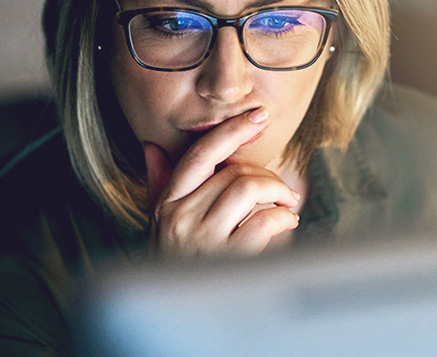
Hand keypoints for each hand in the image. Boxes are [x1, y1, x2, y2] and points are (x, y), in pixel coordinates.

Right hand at [143, 109, 299, 257]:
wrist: (176, 319)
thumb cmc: (173, 267)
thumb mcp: (158, 224)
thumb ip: (158, 185)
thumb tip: (150, 147)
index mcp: (166, 203)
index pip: (199, 154)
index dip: (231, 130)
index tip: (257, 117)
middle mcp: (180, 217)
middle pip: (233, 172)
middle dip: (266, 176)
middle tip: (280, 190)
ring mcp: (203, 239)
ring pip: (249, 189)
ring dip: (278, 193)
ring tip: (286, 205)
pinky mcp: (227, 260)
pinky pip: (264, 221)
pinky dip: (284, 219)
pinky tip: (286, 225)